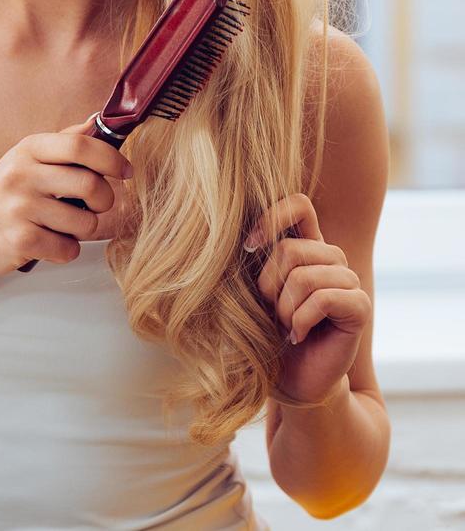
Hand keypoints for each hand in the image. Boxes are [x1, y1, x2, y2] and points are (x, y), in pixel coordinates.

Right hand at [0, 116, 133, 286]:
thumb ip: (61, 144)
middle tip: (95, 206)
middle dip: (105, 200)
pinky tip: (46, 244)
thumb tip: (97, 123)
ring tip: (61, 228)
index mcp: (27, 150)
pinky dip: (64, 251)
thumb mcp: (22, 161)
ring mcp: (19, 207)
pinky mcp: (20, 239)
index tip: (125, 171)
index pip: (81, 145)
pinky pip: (68, 249)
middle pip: (91, 184)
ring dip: (82, 231)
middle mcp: (22, 174)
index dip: (112, 158)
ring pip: (85, 222)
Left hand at [246, 192, 368, 404]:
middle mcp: (329, 258)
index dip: (272, 217)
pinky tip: (299, 336)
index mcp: (302, 246)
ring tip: (285, 326)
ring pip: (306, 276)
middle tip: (271, 313)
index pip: (298, 204)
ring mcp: (348, 280)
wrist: (290, 379)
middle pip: (292, 248)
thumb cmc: (263, 334)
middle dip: (269, 286)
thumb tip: (222, 227)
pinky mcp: (360, 306)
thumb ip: (245, 259)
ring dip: (284, 308)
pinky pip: (325, 298)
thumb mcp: (245, 292)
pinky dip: (302, 320)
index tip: (247, 247)